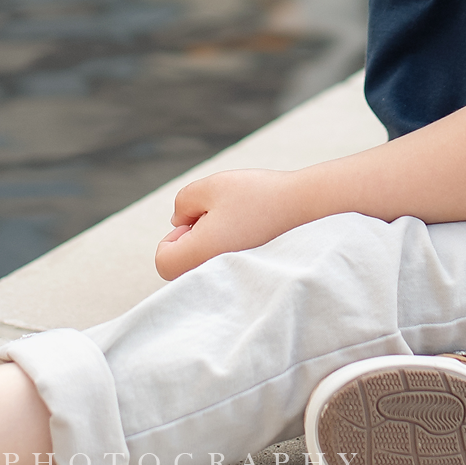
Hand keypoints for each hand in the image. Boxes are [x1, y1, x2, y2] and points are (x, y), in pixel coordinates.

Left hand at [154, 168, 301, 280]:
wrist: (302, 204)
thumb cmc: (255, 194)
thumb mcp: (209, 187)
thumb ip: (182, 204)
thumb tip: (180, 223)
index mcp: (200, 255)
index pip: (163, 261)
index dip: (173, 236)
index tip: (197, 220)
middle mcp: (216, 274)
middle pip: (183, 267)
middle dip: (191, 240)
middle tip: (218, 218)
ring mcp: (234, 278)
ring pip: (204, 266)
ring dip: (209, 243)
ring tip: (234, 222)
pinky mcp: (250, 274)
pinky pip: (224, 269)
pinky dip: (226, 250)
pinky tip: (245, 231)